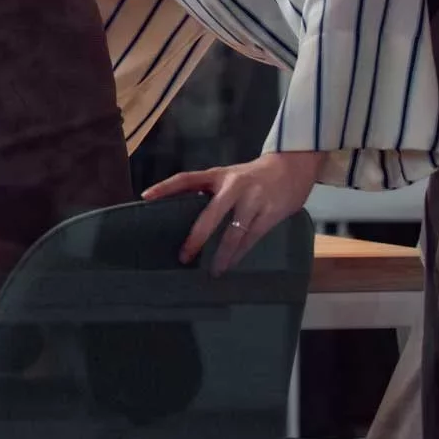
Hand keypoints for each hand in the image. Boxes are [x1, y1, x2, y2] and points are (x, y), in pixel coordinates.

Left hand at [142, 151, 323, 273]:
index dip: (166, 187)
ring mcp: (253, 200)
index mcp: (218, 175)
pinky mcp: (269, 214)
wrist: (292, 167)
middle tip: (184, 256)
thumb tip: (181, 212)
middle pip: (211, 215)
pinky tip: (231, 264)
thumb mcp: (228, 177)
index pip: (186, 178)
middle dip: (197, 237)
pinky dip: (240, 253)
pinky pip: (251, 238)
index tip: (146, 197)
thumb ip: (208, 192)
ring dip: (222, 254)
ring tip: (211, 271)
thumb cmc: (252, 176)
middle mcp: (233, 187)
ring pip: (233, 233)